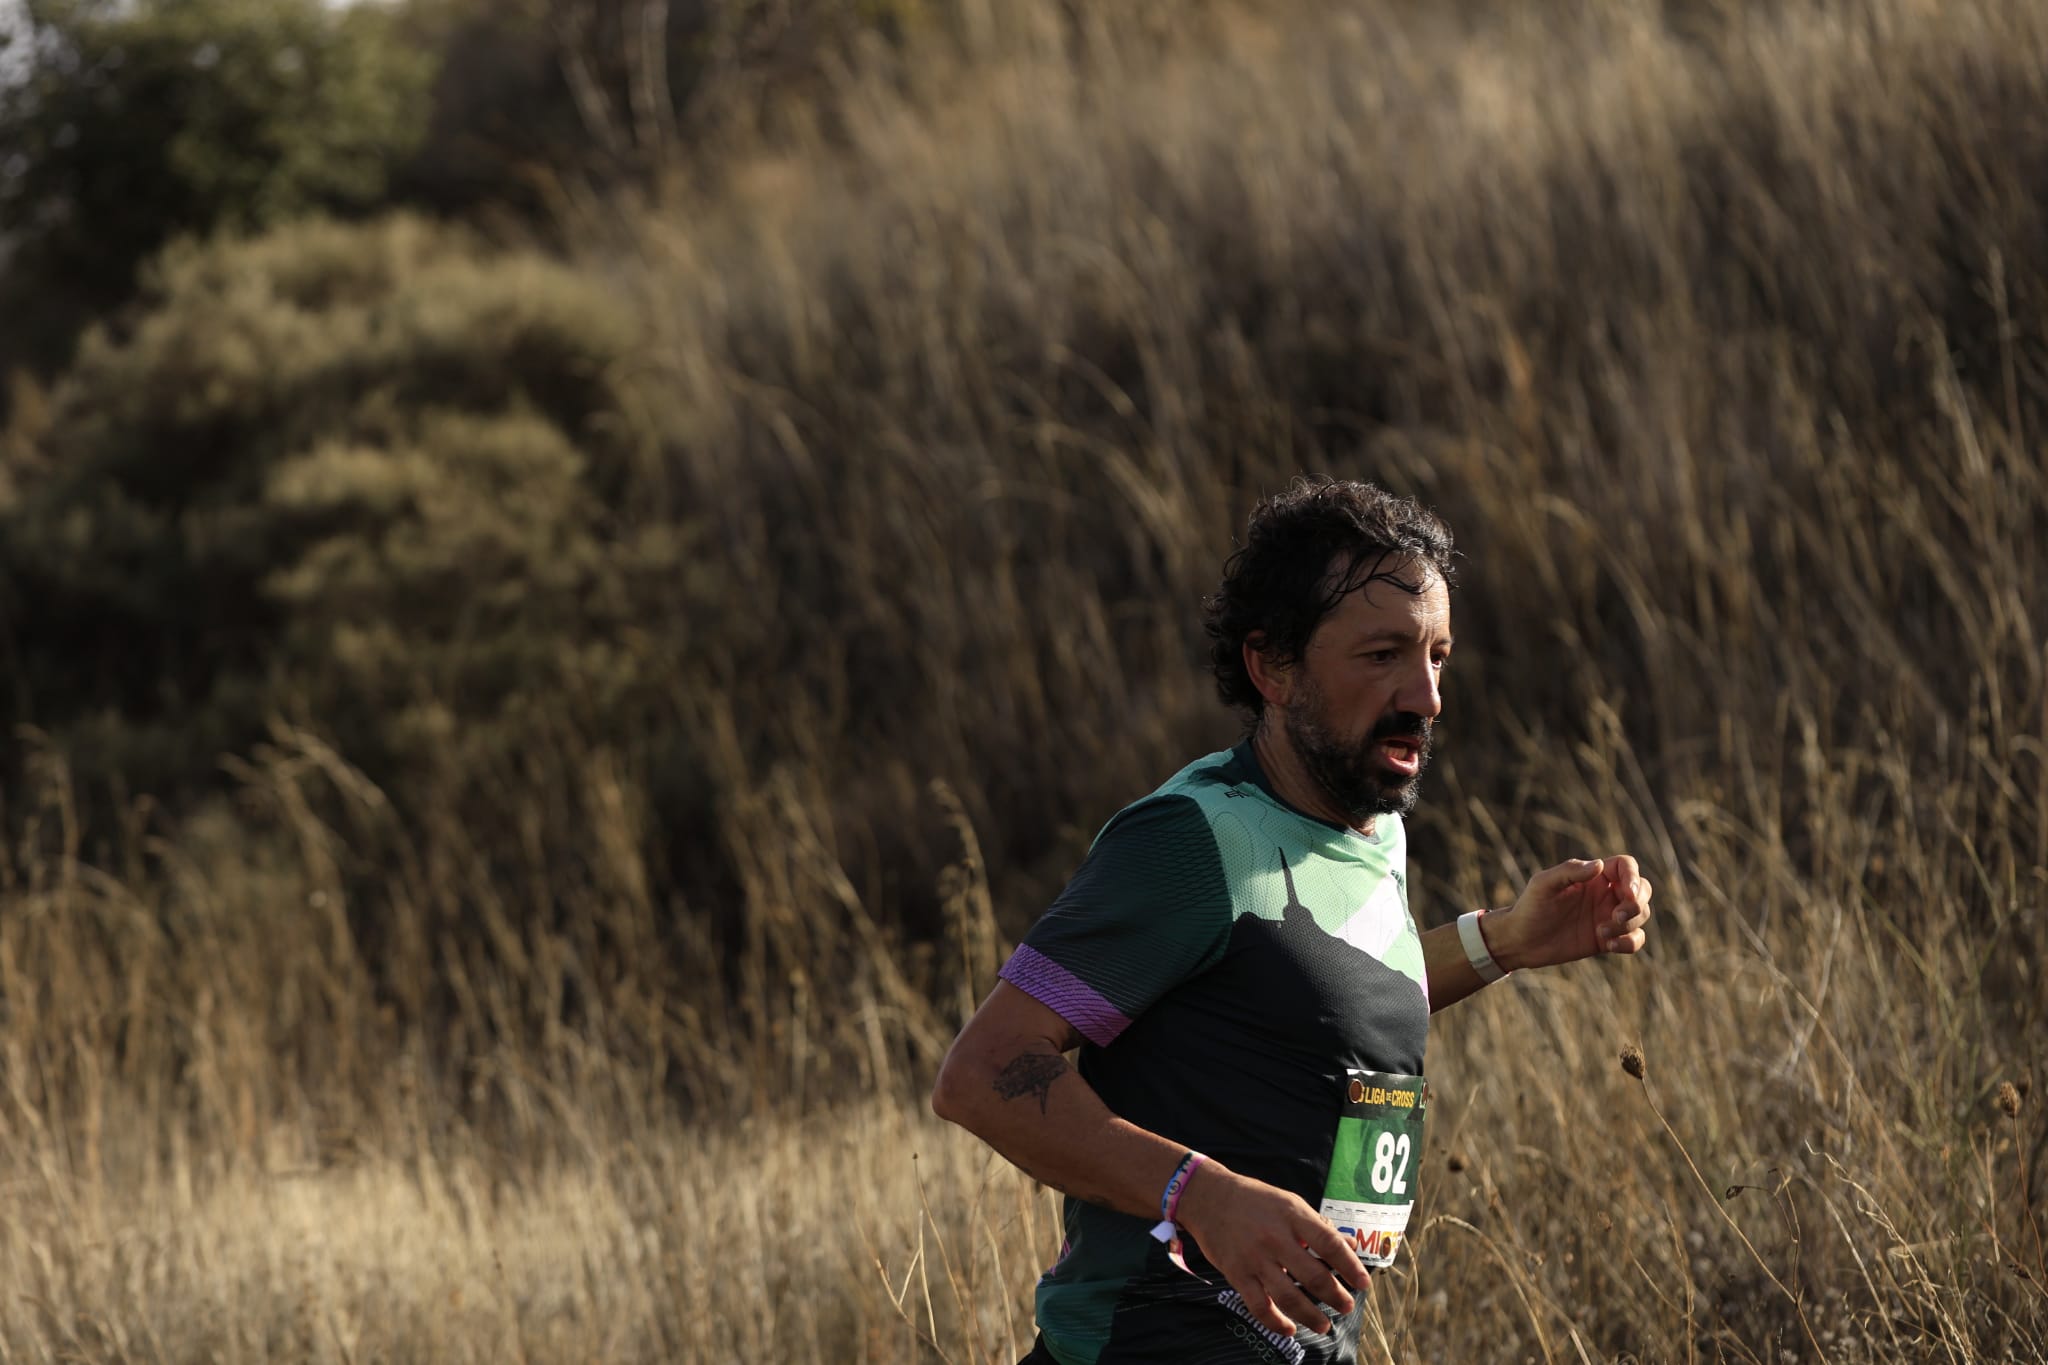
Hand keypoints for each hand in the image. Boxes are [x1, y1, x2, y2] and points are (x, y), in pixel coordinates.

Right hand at [1173, 1160, 1368, 1339]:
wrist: (1208, 1197)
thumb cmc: (1254, 1199)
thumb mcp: (1289, 1203)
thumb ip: (1317, 1226)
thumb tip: (1350, 1246)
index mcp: (1292, 1216)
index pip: (1329, 1244)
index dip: (1350, 1266)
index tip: (1364, 1284)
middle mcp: (1275, 1238)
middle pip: (1313, 1275)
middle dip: (1336, 1296)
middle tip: (1347, 1307)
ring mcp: (1255, 1258)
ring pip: (1288, 1296)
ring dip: (1310, 1315)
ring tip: (1324, 1325)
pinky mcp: (1236, 1274)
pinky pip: (1259, 1306)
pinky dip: (1275, 1322)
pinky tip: (1289, 1329)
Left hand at [1488, 854, 1652, 971]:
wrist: (1520, 941)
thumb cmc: (1529, 907)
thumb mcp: (1544, 884)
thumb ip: (1570, 871)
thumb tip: (1599, 865)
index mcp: (1593, 876)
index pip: (1626, 866)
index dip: (1633, 876)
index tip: (1628, 893)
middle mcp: (1605, 894)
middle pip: (1643, 889)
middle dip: (1638, 903)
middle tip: (1617, 915)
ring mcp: (1608, 917)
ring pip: (1642, 915)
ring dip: (1630, 925)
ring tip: (1602, 933)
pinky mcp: (1608, 940)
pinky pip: (1635, 939)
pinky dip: (1630, 943)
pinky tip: (1608, 945)